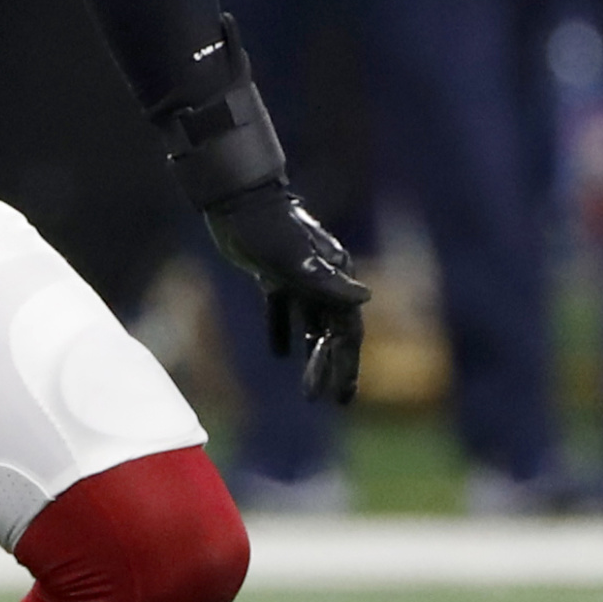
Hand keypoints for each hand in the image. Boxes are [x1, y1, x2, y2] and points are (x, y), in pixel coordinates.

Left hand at [201, 186, 369, 403]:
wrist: (236, 201)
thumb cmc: (269, 230)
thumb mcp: (297, 261)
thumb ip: (329, 283)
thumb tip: (366, 298)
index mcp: (336, 276)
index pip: (347, 330)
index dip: (346, 365)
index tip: (341, 396)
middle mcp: (324, 278)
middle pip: (332, 333)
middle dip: (330, 368)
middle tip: (324, 400)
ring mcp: (300, 277)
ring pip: (311, 325)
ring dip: (311, 357)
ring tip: (309, 391)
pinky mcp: (275, 275)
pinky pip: (284, 311)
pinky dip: (282, 332)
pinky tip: (280, 356)